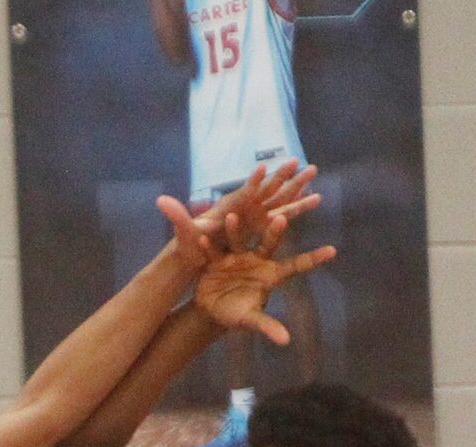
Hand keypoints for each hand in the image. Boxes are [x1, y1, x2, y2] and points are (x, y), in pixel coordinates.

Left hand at [156, 159, 321, 268]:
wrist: (197, 257)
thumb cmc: (191, 246)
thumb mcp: (185, 231)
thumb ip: (177, 216)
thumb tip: (161, 201)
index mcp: (230, 207)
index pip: (243, 192)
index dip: (253, 181)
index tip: (264, 167)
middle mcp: (246, 206)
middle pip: (268, 188)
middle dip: (284, 175)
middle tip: (301, 161)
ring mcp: (255, 215)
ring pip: (280, 198)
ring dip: (297, 186)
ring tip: (315, 172)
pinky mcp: (262, 226)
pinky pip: (284, 215)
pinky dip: (298, 207)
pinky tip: (314, 199)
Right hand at [194, 214, 337, 344]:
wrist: (213, 312)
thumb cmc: (237, 315)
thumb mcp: (251, 320)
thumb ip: (268, 326)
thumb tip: (285, 341)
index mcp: (270, 275)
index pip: (296, 266)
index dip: (313, 259)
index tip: (333, 251)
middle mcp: (256, 261)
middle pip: (268, 244)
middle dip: (274, 232)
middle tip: (280, 219)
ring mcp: (237, 258)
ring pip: (238, 241)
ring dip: (235, 231)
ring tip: (232, 217)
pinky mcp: (217, 260)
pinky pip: (214, 251)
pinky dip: (209, 245)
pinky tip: (203, 237)